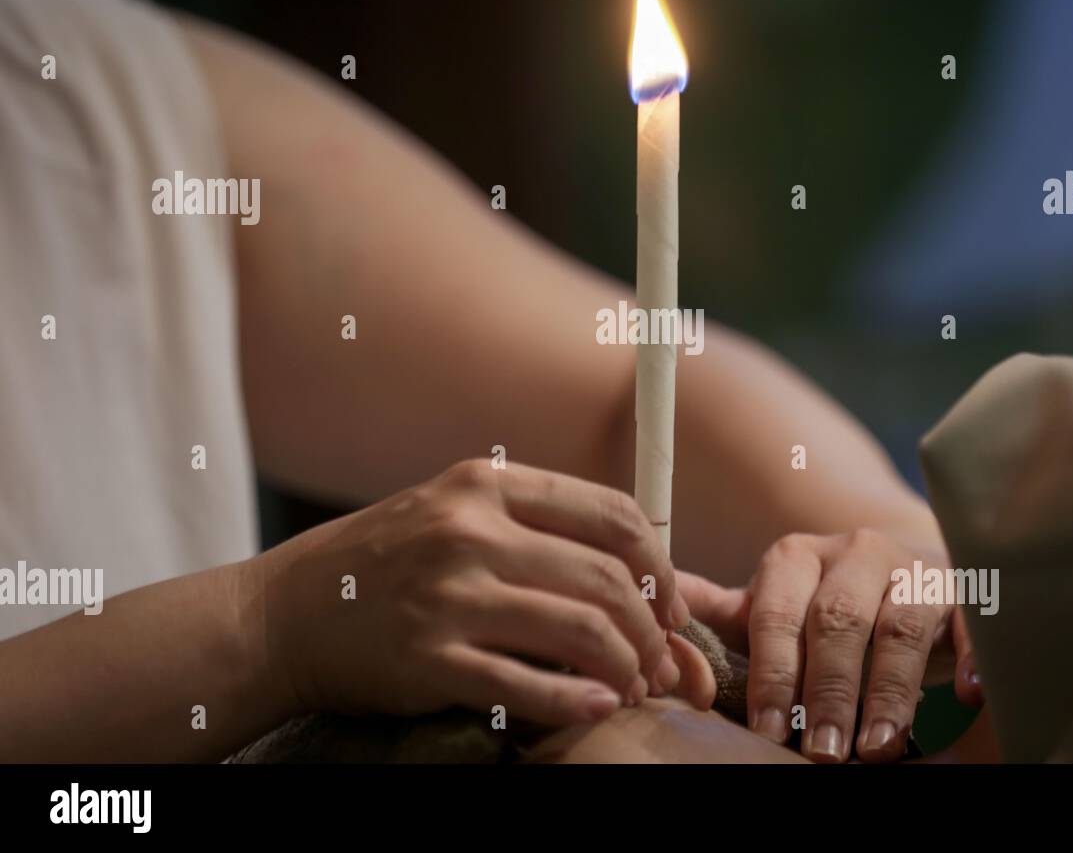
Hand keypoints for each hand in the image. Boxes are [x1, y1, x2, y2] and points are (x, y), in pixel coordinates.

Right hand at [252, 459, 693, 726]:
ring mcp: (448, 594)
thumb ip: (530, 523)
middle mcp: (470, 531)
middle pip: (607, 577)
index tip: (672, 602)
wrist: (281, 614)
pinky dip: (575, 702)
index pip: (612, 513)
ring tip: (634, 686)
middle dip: (652, 627)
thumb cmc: (381, 563)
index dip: (661, 563)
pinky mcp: (428, 659)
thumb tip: (632, 563)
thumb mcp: (451, 511)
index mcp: (485, 485)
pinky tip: (597, 707)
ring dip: (625, 665)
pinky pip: (526, 684)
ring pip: (580, 630)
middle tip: (661, 659)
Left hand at [678, 528, 981, 762]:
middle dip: (829, 691)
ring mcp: (913, 568)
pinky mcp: (964, 589)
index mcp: (798, 557)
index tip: (769, 730)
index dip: (774, 674)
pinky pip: (973, 619)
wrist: (909, 570)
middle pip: (839, 621)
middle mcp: (855, 551)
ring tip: (879, 747)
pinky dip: (975, 656)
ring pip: (901, 627)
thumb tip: (654, 607)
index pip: (779, 614)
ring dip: (890, 691)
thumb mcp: (775, 601)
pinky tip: (970, 694)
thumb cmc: (829, 601)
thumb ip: (721, 610)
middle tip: (823, 751)